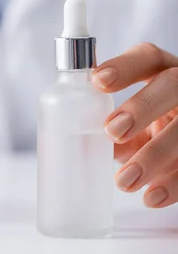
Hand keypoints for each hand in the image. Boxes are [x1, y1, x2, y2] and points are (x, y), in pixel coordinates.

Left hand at [92, 44, 177, 207]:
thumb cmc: (150, 124)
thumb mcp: (133, 118)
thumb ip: (113, 124)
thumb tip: (84, 144)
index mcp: (161, 72)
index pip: (146, 57)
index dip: (125, 66)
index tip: (98, 81)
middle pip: (171, 85)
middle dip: (142, 107)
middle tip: (112, 131)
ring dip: (154, 155)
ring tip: (125, 181)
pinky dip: (174, 184)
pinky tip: (152, 197)